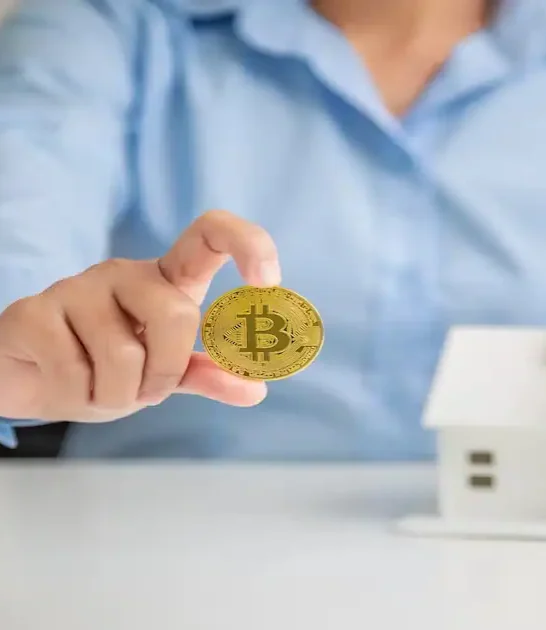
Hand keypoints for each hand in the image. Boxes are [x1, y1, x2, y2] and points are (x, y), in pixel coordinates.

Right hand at [0, 210, 280, 422]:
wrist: (28, 380)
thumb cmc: (106, 368)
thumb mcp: (164, 374)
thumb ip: (207, 375)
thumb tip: (257, 389)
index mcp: (166, 281)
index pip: (210, 234)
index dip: (248, 244)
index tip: (270, 281)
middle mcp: (126, 273)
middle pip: (176, 315)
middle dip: (166, 373)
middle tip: (145, 390)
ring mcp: (77, 286)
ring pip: (124, 356)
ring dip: (118, 395)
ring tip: (100, 389)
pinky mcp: (33, 311)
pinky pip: (74, 372)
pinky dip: (79, 398)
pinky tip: (68, 386)